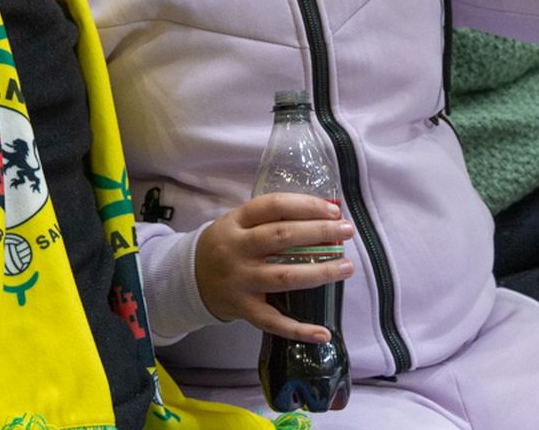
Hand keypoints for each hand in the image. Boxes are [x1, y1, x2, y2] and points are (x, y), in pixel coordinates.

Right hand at [194, 194, 354, 342]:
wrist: (190, 277)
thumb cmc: (226, 245)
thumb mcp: (238, 222)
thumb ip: (271, 218)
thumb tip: (323, 214)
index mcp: (236, 222)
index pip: (274, 207)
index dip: (306, 206)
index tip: (333, 210)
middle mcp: (236, 250)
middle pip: (282, 237)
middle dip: (319, 233)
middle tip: (348, 231)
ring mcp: (240, 281)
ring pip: (285, 277)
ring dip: (320, 273)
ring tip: (347, 267)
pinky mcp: (243, 309)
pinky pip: (274, 322)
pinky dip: (299, 330)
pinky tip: (323, 332)